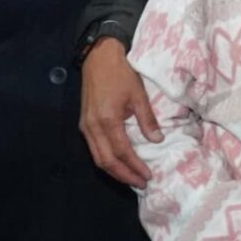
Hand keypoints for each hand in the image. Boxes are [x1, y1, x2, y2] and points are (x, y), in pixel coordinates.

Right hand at [80, 38, 159, 187]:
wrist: (98, 57)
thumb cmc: (121, 73)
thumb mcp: (138, 94)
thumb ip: (147, 119)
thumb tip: (157, 140)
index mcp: (107, 120)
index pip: (122, 152)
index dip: (135, 166)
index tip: (148, 175)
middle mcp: (92, 127)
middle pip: (106, 161)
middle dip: (124, 175)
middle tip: (141, 183)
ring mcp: (85, 126)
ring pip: (97, 158)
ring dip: (114, 171)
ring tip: (131, 178)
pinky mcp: (83, 124)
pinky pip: (93, 149)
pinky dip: (106, 160)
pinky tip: (118, 163)